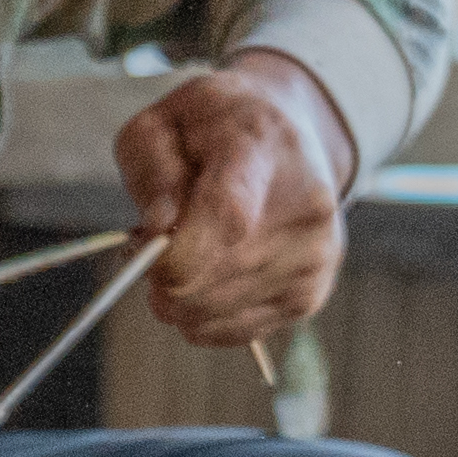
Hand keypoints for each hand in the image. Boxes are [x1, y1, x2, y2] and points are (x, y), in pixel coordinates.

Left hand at [114, 53, 354, 348]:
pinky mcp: (311, 296)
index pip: (227, 217)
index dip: (175, 253)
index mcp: (262, 148)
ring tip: (189, 250)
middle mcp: (305, 208)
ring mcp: (314, 257)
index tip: (143, 249)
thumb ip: (151, 171)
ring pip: (210, 317)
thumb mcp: (163, 123)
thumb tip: (158, 230)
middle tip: (156, 242)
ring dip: (179, 295)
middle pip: (210, 281)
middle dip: (160, 273)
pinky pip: (229, 333)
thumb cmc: (215, 129)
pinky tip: (212, 271)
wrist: (291, 135)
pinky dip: (204, 313)